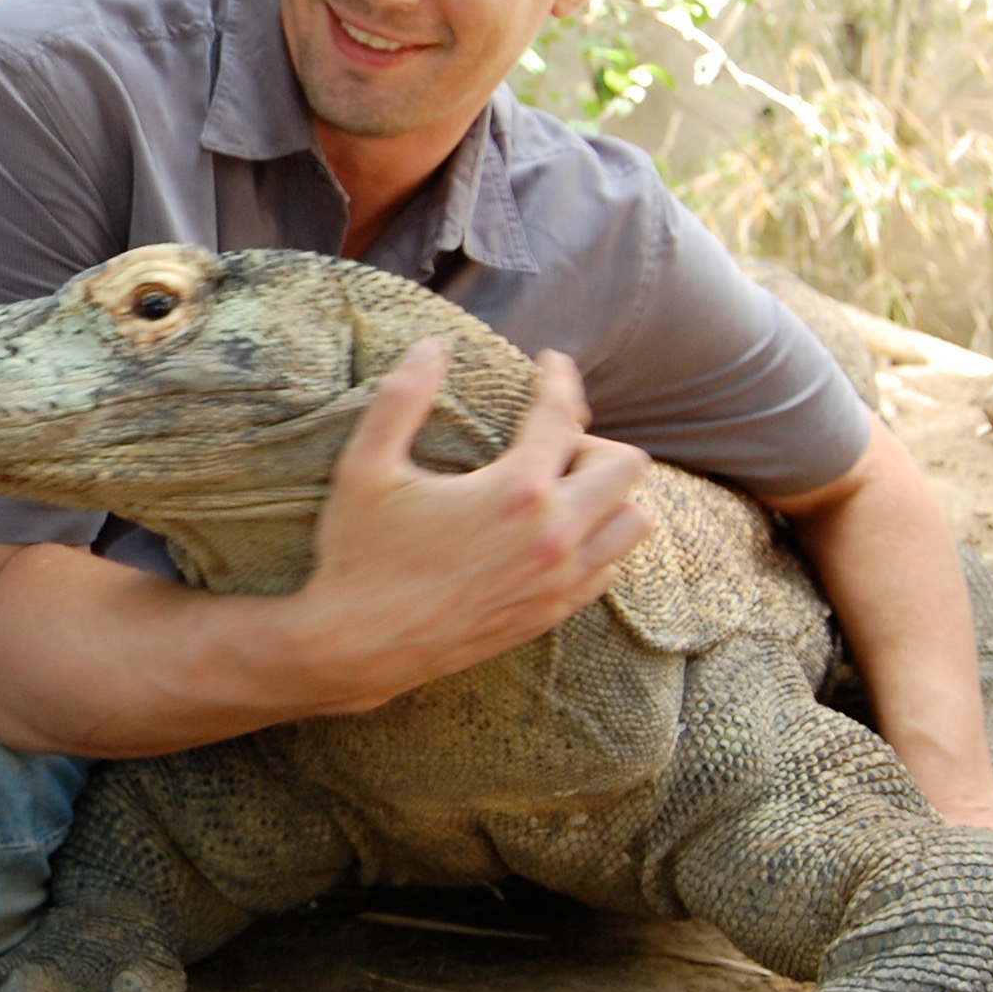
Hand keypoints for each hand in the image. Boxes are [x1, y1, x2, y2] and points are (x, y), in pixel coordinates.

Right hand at [291, 339, 654, 712]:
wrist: (358, 646)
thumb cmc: (358, 553)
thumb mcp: (364, 467)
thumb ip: (400, 399)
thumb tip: (433, 346)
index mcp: (516, 491)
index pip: (563, 414)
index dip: (558, 378)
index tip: (550, 363)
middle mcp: (554, 536)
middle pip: (624, 465)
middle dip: (590, 439)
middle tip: (547, 440)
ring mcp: (559, 580)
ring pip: (634, 521)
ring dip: (607, 495)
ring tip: (560, 487)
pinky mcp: (551, 612)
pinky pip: (609, 568)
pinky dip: (597, 542)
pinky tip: (554, 534)